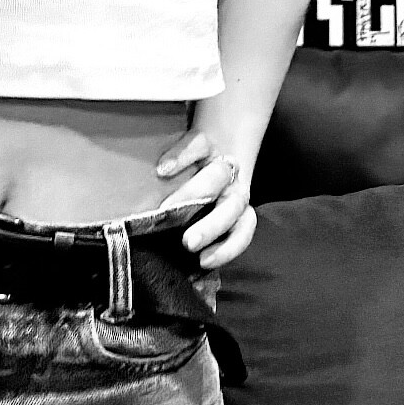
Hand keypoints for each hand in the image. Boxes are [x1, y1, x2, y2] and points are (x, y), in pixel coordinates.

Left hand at [155, 130, 256, 269]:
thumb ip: (169, 165)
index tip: (160, 170)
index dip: (181, 155)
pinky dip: (227, 249)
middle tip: (169, 211)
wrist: (217, 178)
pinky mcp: (244, 220)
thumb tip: (158, 173)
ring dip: (212, 228)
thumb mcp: (177, 164)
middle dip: (195, 194)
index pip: (198, 144)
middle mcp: (228, 171)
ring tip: (190, 246)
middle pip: (218, 176)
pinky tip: (206, 261)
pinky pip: (243, 234)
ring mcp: (239, 196)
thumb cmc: (188, 173)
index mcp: (209, 150)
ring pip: (234, 208)